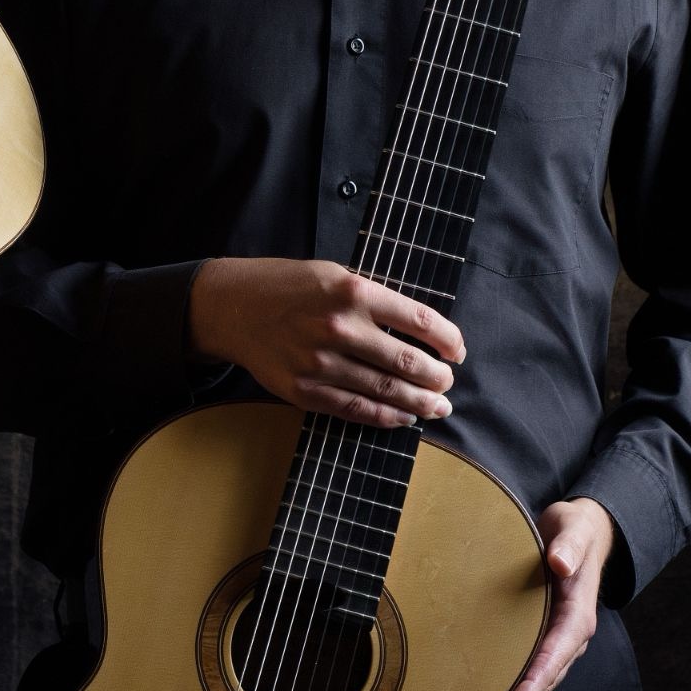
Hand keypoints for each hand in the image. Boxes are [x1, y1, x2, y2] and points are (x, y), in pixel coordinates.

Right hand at [186, 257, 463, 427]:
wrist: (233, 306)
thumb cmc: (288, 286)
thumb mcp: (334, 274)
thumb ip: (374, 299)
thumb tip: (421, 331)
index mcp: (352, 290)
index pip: (419, 320)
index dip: (448, 340)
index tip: (457, 351)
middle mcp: (339, 326)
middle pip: (407, 361)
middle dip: (437, 377)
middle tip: (448, 382)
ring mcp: (320, 362)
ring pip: (386, 391)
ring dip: (420, 402)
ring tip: (438, 405)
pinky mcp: (305, 390)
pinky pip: (356, 409)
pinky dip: (387, 416)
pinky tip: (404, 416)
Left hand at [490, 498, 616, 690]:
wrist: (579, 531)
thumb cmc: (575, 531)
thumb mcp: (574, 530)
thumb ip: (568, 547)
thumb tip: (559, 564)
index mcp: (578, 614)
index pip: (555, 655)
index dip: (535, 681)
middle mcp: (570, 633)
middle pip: (548, 677)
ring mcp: (558, 636)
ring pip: (540, 678)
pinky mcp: (544, 633)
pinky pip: (532, 665)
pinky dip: (518, 686)